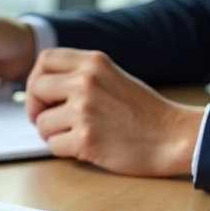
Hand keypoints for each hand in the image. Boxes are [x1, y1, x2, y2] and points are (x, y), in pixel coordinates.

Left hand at [25, 48, 204, 176]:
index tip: (44, 95)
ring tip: (76, 135)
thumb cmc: (144, 112)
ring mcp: (85, 110)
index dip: (37, 79)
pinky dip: (64, 150)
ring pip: (41, 123)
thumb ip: (81, 75)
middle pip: (35, 89)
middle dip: (37, 108)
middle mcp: (86, 82)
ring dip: (53, 134)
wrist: (173, 136)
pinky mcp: (86, 138)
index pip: (45, 60)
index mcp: (93, 62)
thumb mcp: (113, 77)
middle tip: (50, 120)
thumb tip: (43, 87)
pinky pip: (53, 145)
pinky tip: (85, 147)